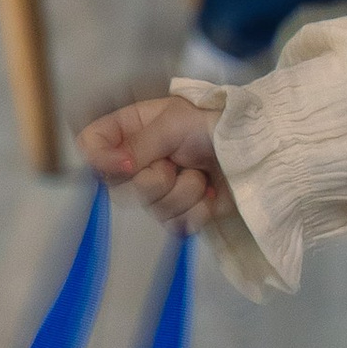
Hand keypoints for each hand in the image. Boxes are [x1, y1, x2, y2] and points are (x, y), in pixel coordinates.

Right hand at [79, 93, 235, 235]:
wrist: (256, 147)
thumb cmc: (213, 123)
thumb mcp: (173, 122)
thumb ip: (140, 144)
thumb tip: (118, 167)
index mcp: (128, 132)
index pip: (90, 148)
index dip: (101, 161)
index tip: (127, 165)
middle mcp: (137, 163)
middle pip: (120, 190)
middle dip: (156, 179)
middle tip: (179, 162)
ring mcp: (158, 191)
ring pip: (153, 210)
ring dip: (184, 192)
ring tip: (202, 174)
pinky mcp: (181, 213)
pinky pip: (176, 226)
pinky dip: (197, 211)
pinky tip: (210, 194)